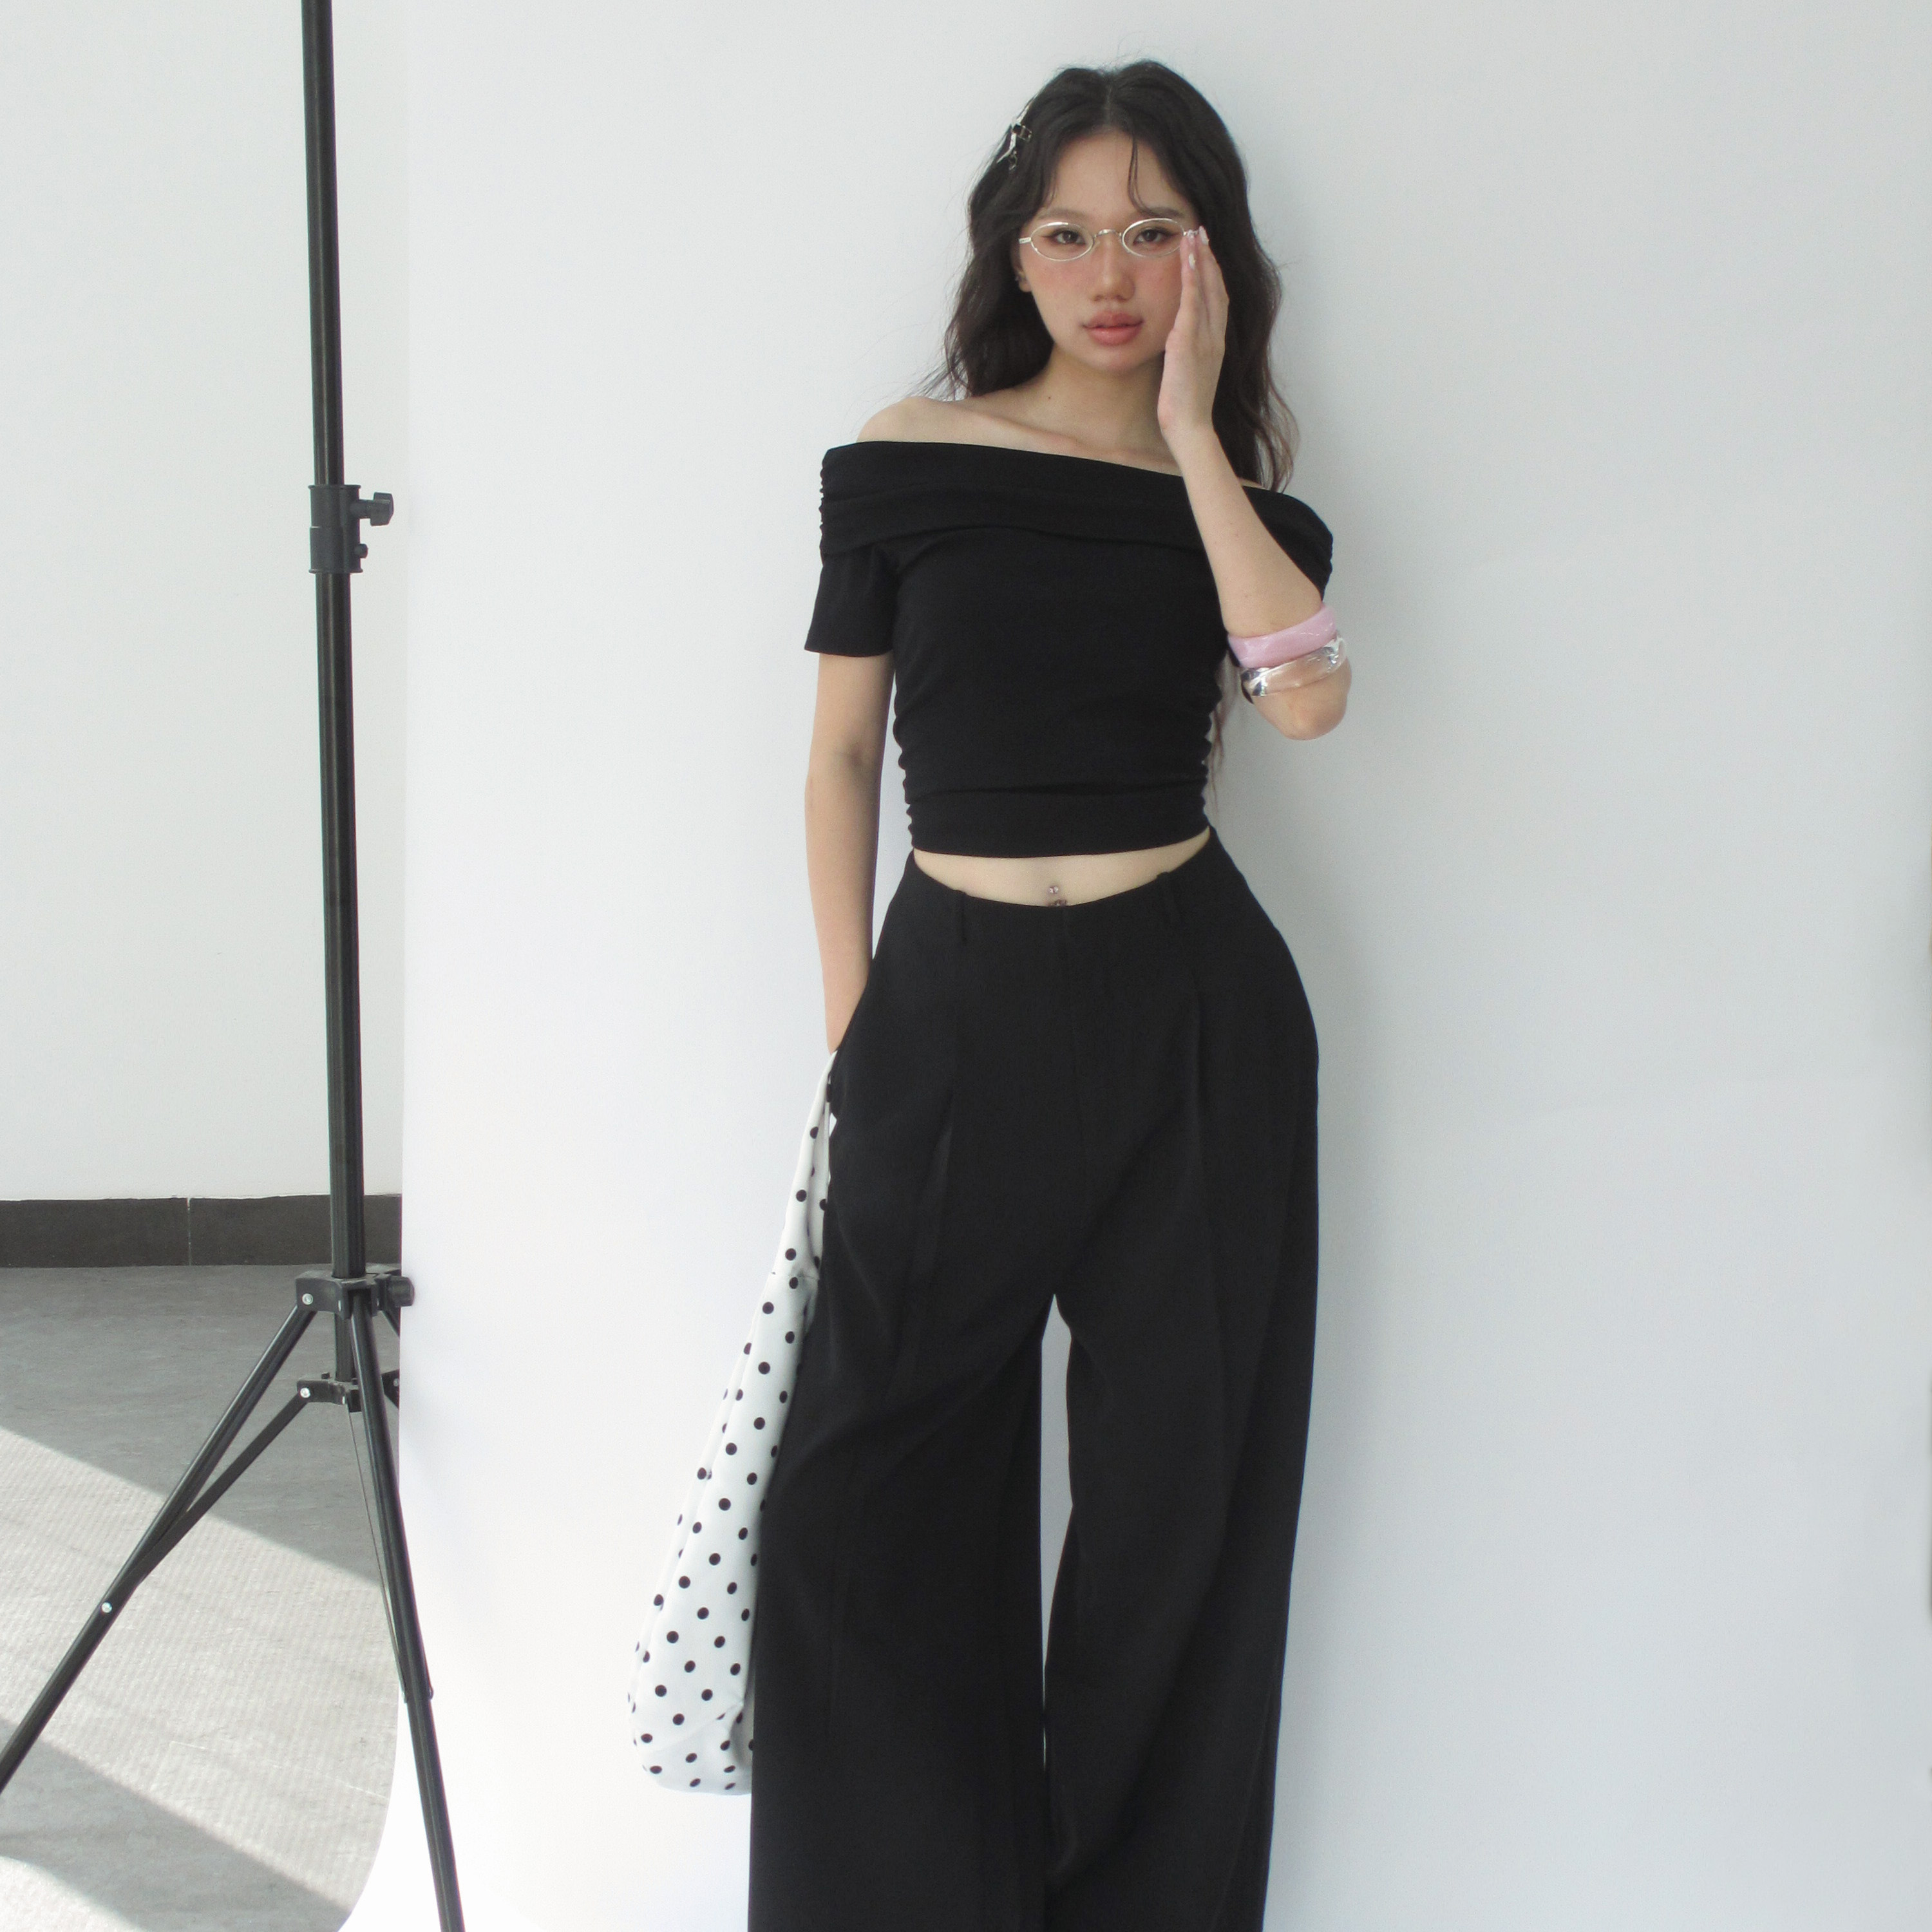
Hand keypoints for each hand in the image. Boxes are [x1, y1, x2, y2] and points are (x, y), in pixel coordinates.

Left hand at [1156, 226, 1226, 444]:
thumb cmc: (1186, 408)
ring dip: (1201, 259)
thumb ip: (1187, 354)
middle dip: (1209, 258)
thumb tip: (1177, 342)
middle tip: (1202, 232)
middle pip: (1215, 287)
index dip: (1212, 274)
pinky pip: (1191, 302)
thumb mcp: (1188, 374)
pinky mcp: (1189, 341)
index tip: (1206, 253)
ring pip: (1206, 289)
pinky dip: (1190, 278)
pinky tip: (1187, 258)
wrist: (1191, 427)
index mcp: (1215, 344)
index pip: (1216, 300)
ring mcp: (1204, 337)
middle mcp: (1215, 336)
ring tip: (1195, 235)